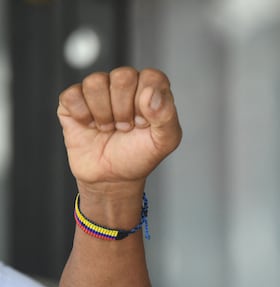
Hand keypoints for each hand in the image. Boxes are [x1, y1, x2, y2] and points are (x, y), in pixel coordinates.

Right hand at [57, 67, 181, 191]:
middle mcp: (124, 84)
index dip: (147, 102)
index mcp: (150, 88)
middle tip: (126, 127)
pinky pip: (72, 95)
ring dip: (103, 114)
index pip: (151, 77)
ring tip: (109, 127)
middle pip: (122, 77)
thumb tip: (151, 94)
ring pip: (95, 83)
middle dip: (125, 110)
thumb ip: (167, 116)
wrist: (112, 176)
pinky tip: (90, 126)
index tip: (145, 123)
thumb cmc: (139, 155)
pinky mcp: (73, 100)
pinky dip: (82, 116)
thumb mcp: (165, 141)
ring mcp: (98, 90)